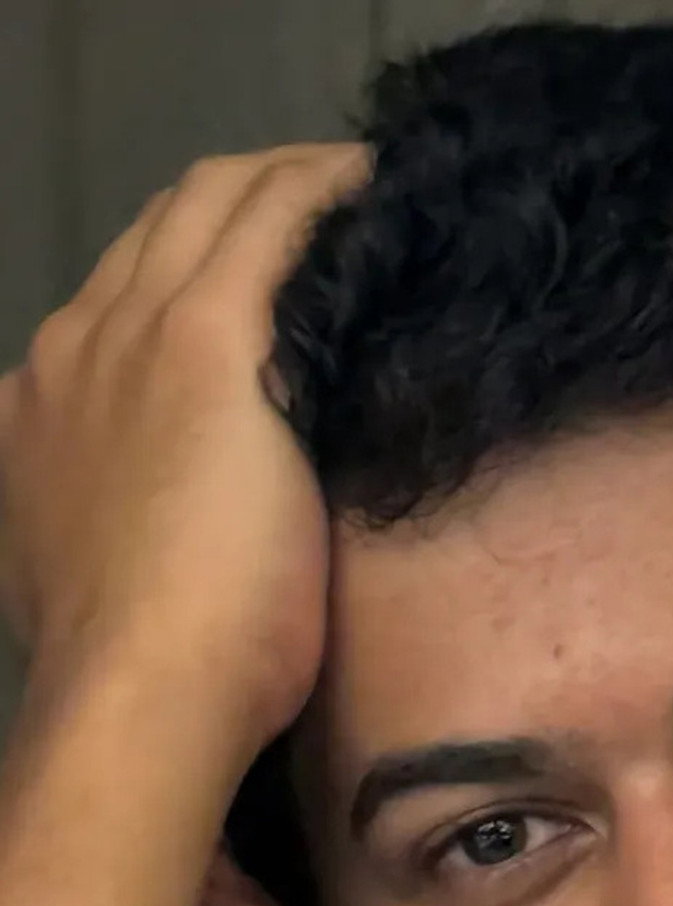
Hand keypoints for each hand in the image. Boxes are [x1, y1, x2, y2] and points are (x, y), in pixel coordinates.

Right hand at [0, 143, 367, 760]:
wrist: (138, 693)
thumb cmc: (136, 667)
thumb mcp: (84, 574)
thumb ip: (97, 524)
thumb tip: (137, 531)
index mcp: (38, 406)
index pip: (120, 298)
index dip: (193, 271)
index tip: (265, 284)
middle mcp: (72, 349)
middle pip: (161, 231)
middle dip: (241, 208)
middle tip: (330, 219)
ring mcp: (129, 337)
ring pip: (210, 204)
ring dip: (285, 184)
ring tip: (360, 196)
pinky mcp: (203, 342)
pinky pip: (271, 222)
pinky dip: (321, 190)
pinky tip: (374, 189)